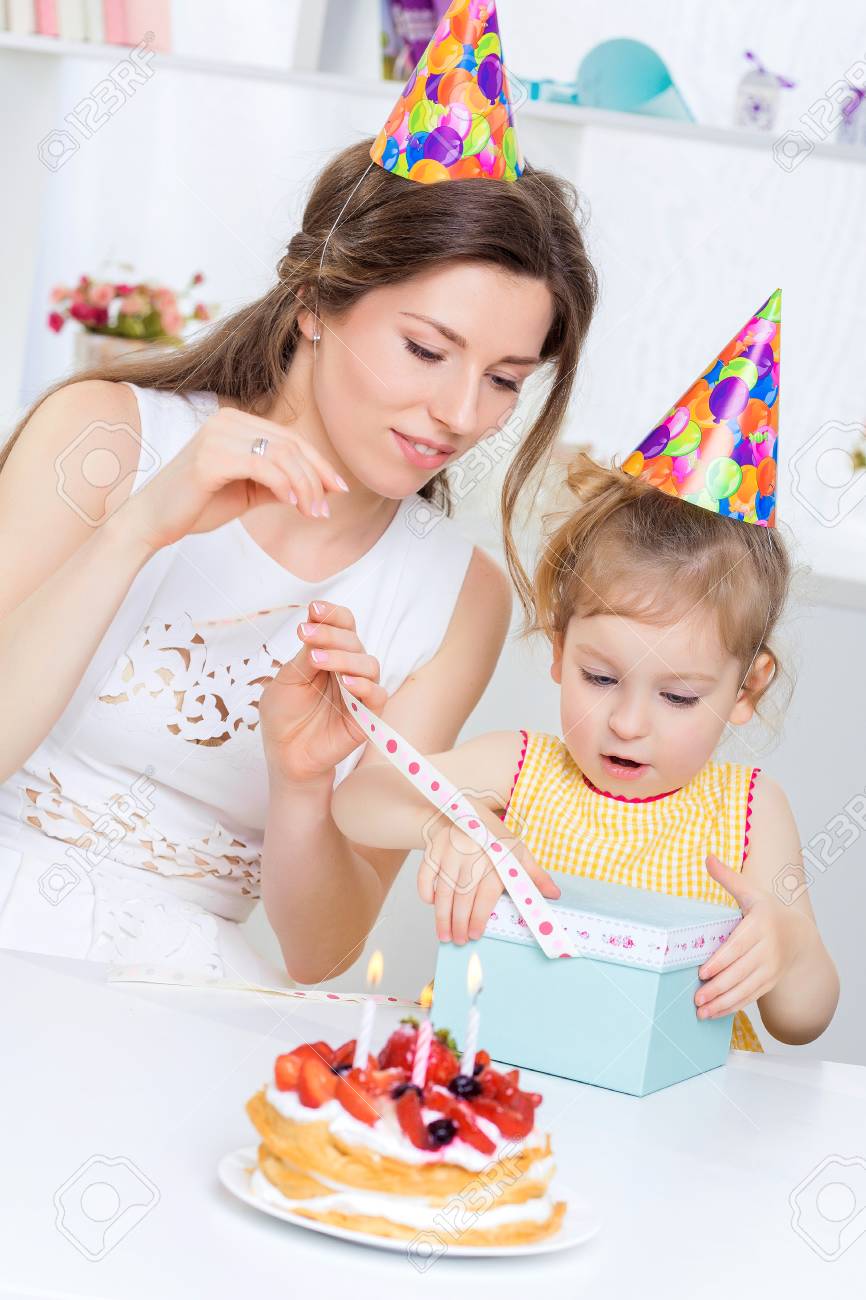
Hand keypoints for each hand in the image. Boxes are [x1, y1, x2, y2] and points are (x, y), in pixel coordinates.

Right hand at [120, 405, 348, 551]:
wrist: (153, 521)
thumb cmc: (198, 505)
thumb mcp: (249, 492)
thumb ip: (280, 484)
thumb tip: (321, 488)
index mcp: (236, 423)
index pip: (291, 439)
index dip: (320, 464)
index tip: (339, 490)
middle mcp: (228, 421)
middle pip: (291, 445)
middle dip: (317, 478)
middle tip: (326, 509)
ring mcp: (217, 435)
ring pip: (282, 455)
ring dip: (305, 486)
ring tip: (312, 512)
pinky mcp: (210, 456)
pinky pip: (262, 466)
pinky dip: (284, 485)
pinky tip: (292, 504)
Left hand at [258, 602, 386, 784]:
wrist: (286, 755)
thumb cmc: (284, 716)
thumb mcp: (286, 681)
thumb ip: (303, 658)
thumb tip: (314, 626)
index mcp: (330, 655)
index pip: (342, 626)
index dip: (332, 615)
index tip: (313, 610)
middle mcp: (348, 669)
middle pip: (354, 640)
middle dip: (330, 634)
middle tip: (305, 635)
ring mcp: (359, 692)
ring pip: (369, 664)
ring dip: (344, 657)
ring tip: (318, 660)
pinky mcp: (367, 716)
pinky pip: (378, 696)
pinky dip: (364, 686)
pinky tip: (345, 683)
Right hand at [418, 816, 560, 944]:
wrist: (469, 810)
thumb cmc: (494, 837)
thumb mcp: (518, 852)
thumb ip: (535, 875)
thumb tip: (554, 894)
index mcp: (495, 859)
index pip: (485, 896)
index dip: (479, 918)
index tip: (475, 935)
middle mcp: (471, 856)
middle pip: (463, 898)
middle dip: (459, 923)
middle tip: (459, 941)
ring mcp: (450, 853)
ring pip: (443, 891)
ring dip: (442, 916)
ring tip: (445, 935)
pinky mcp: (433, 850)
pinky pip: (425, 875)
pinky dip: (426, 892)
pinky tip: (432, 904)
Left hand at [694, 853, 808, 1018]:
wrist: (799, 936)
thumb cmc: (768, 911)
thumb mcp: (751, 892)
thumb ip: (728, 878)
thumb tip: (707, 857)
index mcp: (761, 925)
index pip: (738, 946)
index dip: (720, 961)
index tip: (702, 972)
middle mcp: (768, 949)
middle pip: (740, 971)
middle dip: (718, 987)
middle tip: (697, 997)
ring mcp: (771, 968)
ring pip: (745, 988)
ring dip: (723, 1002)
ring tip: (702, 1011)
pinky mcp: (770, 982)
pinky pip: (750, 997)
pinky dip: (733, 1006)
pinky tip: (715, 1013)